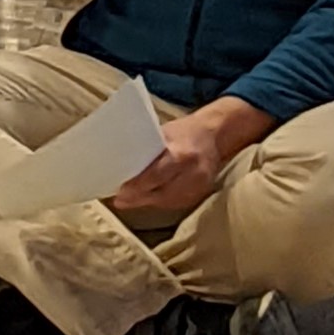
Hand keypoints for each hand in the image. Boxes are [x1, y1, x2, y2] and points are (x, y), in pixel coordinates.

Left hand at [108, 96, 270, 219]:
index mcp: (181, 154)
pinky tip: (148, 200)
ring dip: (148, 202)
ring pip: (169, 201)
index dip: (138, 186)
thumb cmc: (183, 131)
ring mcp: (199, 186)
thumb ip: (148, 149)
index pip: (156, 175)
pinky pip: (178, 203)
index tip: (120, 192)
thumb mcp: (164, 133)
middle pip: (162, 192)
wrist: (213, 135)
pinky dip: (162, 203)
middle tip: (120, 200)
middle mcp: (193, 173)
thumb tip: (121, 162)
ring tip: (129, 201)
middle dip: (139, 198)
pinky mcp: (202, 194)